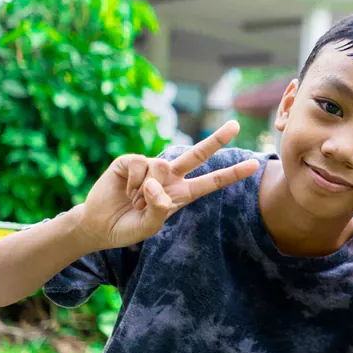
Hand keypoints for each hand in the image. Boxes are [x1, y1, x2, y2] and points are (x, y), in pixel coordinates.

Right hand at [77, 120, 259, 249]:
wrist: (98, 226)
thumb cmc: (128, 227)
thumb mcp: (149, 227)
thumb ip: (159, 210)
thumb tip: (156, 185)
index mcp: (181, 193)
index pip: (211, 182)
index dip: (232, 174)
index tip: (254, 165)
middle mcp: (170, 176)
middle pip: (197, 155)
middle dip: (216, 140)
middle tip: (236, 125)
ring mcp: (151, 167)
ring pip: (159, 166)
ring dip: (144, 189)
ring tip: (133, 201)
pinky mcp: (130, 161)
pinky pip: (138, 164)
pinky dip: (131, 182)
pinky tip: (124, 190)